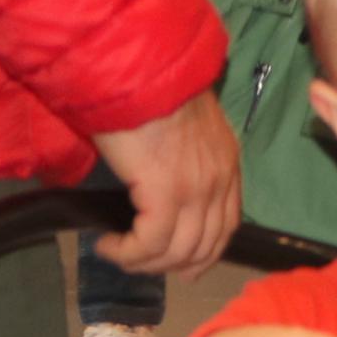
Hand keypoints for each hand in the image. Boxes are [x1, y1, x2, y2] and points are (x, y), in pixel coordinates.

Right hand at [88, 90, 239, 277]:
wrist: (137, 69)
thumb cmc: (149, 88)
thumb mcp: (182, 122)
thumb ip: (184, 154)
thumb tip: (162, 180)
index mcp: (227, 161)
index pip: (228, 224)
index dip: (205, 252)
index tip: (184, 266)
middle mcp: (219, 179)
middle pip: (204, 245)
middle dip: (171, 265)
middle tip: (139, 263)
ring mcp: (196, 188)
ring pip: (177, 251)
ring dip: (144, 262)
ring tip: (117, 252)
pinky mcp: (166, 193)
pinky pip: (150, 243)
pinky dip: (127, 253)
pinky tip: (108, 245)